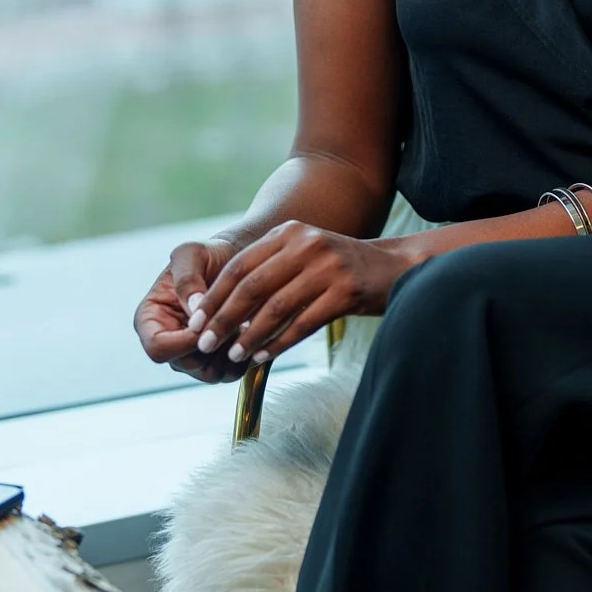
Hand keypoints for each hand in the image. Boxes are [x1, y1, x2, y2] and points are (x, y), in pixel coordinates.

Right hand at [134, 236, 249, 383]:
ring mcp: (191, 355)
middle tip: (236, 321)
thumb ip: (188, 279)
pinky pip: (230, 373)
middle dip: (214, 345)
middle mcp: (168, 342)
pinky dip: (243, 356)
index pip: (157, 348)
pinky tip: (250, 331)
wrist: (234, 260)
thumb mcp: (192, 254)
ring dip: (230, 352)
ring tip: (243, 322)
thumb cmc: (207, 254)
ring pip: (210, 374)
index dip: (184, 342)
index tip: (208, 323)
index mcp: (149, 319)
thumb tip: (194, 310)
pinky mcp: (216, 360)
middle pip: (186, 364)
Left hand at [186, 221, 414, 369]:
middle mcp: (306, 244)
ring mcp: (327, 267)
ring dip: (250, 336)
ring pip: (276, 307)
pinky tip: (264, 357)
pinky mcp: (346, 291)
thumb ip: (270, 267)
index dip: (214, 296)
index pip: (240, 266)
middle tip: (205, 343)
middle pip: (252, 286)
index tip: (196, 322)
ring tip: (233, 355)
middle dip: (223, 318)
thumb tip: (222, 305)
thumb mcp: (304, 253)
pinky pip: (303, 323)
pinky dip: (279, 343)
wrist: (396, 267)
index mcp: (289, 233)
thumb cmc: (341, 268)